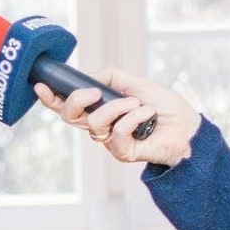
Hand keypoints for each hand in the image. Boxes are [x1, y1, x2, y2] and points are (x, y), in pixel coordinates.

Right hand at [33, 68, 198, 166]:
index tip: (41, 85)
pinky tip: (146, 115)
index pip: (68, 106)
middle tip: (95, 92)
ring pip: (94, 124)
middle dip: (76, 101)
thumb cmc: (164, 106)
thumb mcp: (134, 82)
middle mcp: (102, 125)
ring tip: (138, 104)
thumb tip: (87, 77)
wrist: (187, 125)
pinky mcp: (123, 153)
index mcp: (100, 108)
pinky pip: (116, 134)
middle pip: (70, 117)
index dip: (51, 98)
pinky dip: (131, 119)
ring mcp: (111, 140)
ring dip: (117, 108)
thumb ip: (108, 76)